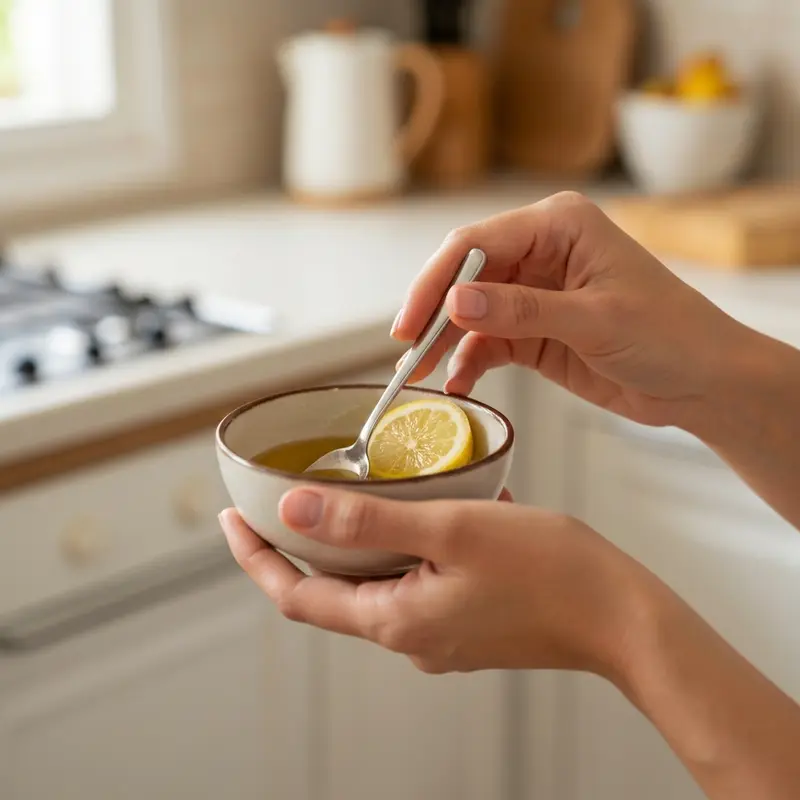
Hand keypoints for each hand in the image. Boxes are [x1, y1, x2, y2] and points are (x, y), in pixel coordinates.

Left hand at [219, 486, 640, 676]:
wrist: (622, 617)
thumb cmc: (549, 571)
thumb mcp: (450, 529)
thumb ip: (368, 520)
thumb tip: (294, 507)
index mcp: (394, 619)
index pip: (296, 595)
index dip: (256, 558)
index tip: (231, 519)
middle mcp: (409, 635)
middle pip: (332, 589)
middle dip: (302, 544)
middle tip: (285, 495)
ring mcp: (439, 631)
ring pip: (376, 581)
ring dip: (359, 539)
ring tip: (358, 490)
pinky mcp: (465, 620)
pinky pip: (415, 580)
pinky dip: (405, 544)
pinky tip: (427, 507)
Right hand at [392, 191, 748, 431]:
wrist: (702, 382)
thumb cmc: (669, 335)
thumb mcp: (594, 320)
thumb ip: (521, 310)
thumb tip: (455, 302)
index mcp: (558, 226)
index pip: (476, 243)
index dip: (436, 281)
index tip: (410, 324)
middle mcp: (541, 252)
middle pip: (464, 277)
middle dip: (434, 316)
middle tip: (409, 355)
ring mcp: (534, 293)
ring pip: (471, 312)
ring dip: (446, 344)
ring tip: (424, 376)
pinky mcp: (534, 331)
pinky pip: (488, 343)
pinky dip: (471, 363)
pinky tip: (460, 383)